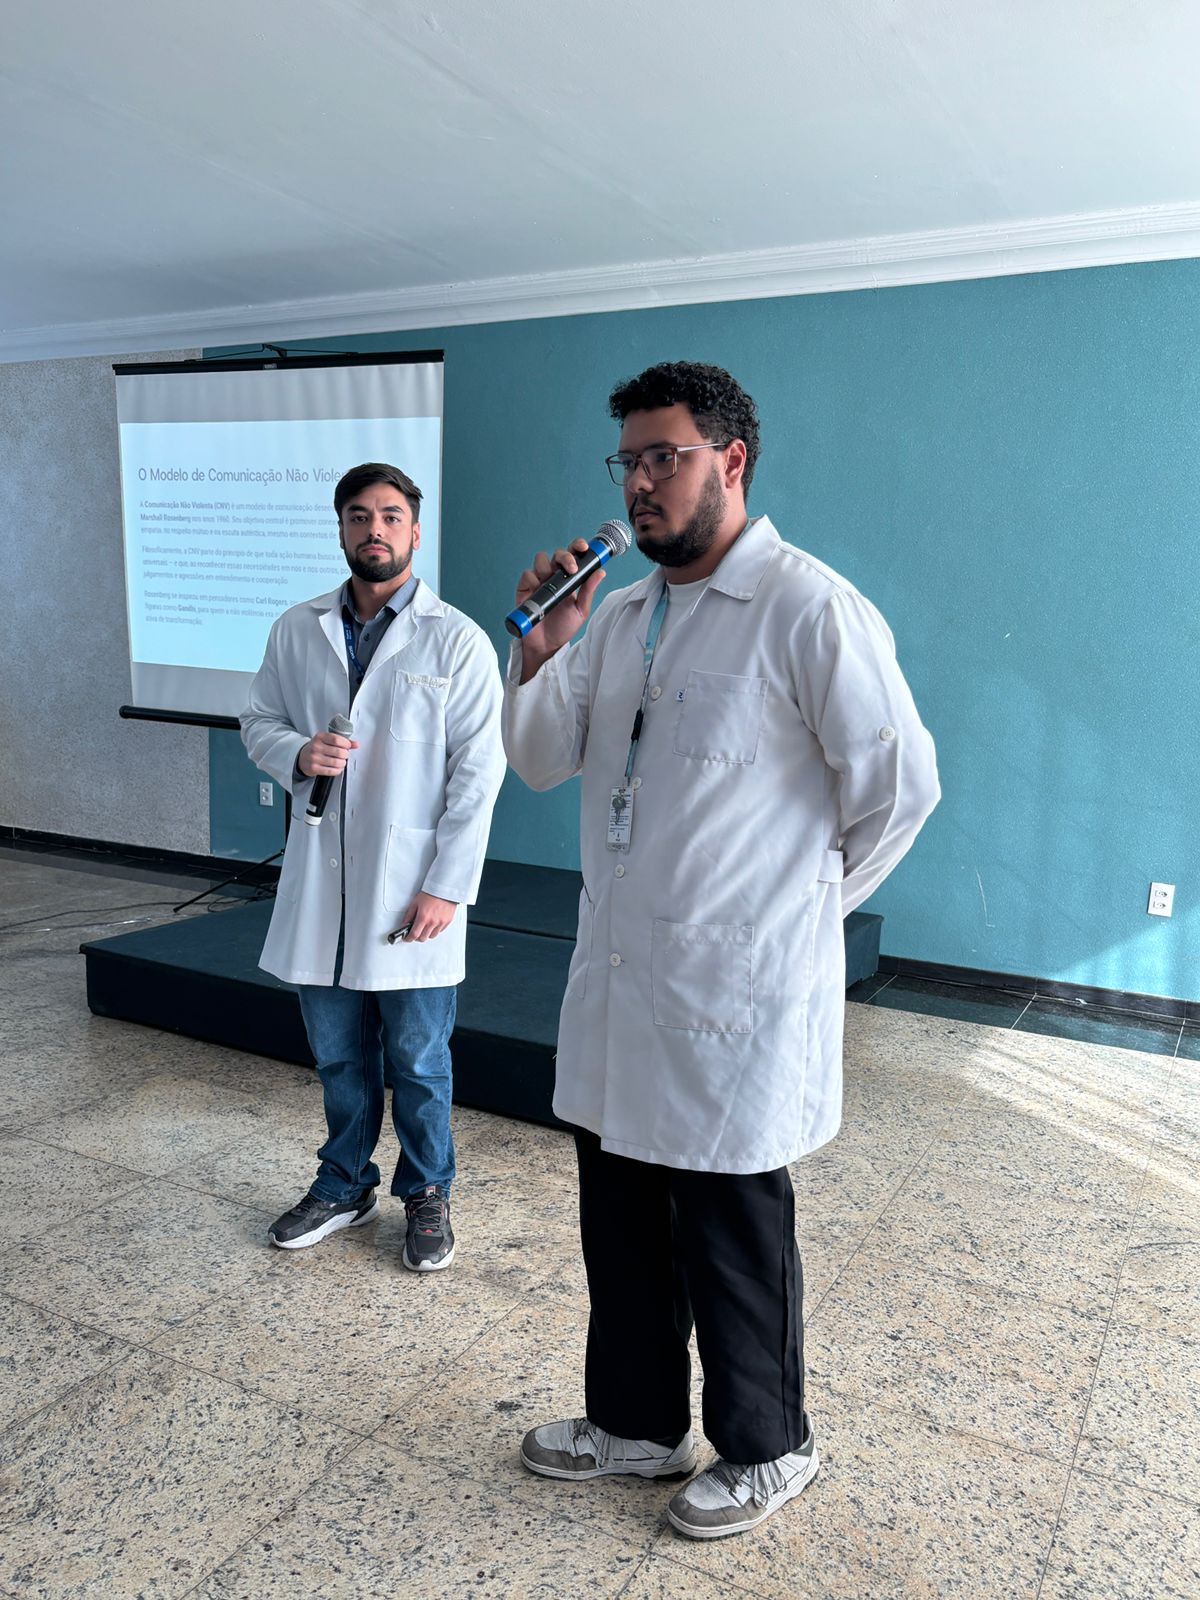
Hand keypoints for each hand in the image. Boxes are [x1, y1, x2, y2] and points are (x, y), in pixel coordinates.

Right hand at [298, 730, 359, 777]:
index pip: (336, 739)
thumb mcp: (327, 740)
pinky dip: (338, 770)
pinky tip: (337, 768)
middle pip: (339, 752)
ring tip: (342, 762)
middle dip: (345, 755)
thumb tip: (356, 744)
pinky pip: (332, 771)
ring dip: (343, 763)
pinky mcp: (314, 768)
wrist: (302, 757)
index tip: (348, 746)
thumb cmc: (317, 748)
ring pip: (336, 762)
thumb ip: (342, 741)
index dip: (346, 744)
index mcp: (320, 737)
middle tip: (345, 755)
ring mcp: (314, 758)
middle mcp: (316, 747)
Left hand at [397, 891, 457, 941]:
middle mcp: (433, 922)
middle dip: (417, 937)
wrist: (443, 889)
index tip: (407, 938)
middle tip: (415, 932)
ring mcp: (441, 922)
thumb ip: (409, 916)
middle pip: (423, 938)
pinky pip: (440, 931)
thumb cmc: (430, 894)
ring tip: (425, 927)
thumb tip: (404, 924)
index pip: (414, 934)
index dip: (409, 938)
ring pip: (432, 936)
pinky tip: (433, 924)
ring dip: (427, 934)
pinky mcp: (447, 921)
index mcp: (423, 917)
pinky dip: (435, 930)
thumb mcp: (415, 903)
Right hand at [516, 538, 605, 682]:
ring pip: (540, 559)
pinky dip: (533, 578)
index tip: (584, 548)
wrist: (547, 645)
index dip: (577, 547)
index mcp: (569, 578)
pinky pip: (527, 575)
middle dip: (565, 556)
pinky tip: (539, 589)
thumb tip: (600, 572)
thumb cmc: (563, 627)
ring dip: (548, 566)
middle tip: (572, 568)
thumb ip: (588, 591)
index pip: (573, 555)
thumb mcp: (581, 610)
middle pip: (557, 554)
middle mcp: (554, 576)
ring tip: (553, 582)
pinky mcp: (525, 589)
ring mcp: (539, 581)